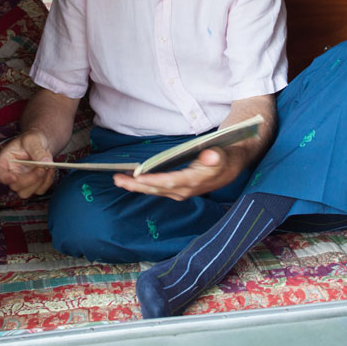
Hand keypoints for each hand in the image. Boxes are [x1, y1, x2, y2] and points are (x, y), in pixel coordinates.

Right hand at [0, 130, 57, 197]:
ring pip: (26, 192)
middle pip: (15, 186)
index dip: (4, 178)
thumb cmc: (32, 140)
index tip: (14, 178)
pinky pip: (39, 190)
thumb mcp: (32, 139)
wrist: (40, 144)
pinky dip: (47, 182)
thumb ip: (37, 150)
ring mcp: (21, 182)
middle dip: (30, 179)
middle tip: (42, 167)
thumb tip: (45, 162)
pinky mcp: (33, 185)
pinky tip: (50, 170)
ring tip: (47, 167)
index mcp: (4, 161)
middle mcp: (11, 174)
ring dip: (39, 182)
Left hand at [112, 147, 242, 200]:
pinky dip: (143, 185)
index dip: (153, 180)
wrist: (229, 168)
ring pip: (154, 190)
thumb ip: (215, 156)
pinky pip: (157, 189)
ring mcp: (180, 191)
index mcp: (194, 181)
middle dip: (136, 185)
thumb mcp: (221, 154)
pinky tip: (132, 181)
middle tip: (117, 179)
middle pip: (157, 189)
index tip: (137, 176)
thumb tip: (211, 155)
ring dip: (136, 186)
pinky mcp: (177, 190)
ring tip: (119, 180)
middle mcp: (184, 190)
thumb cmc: (223, 157)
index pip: (170, 181)